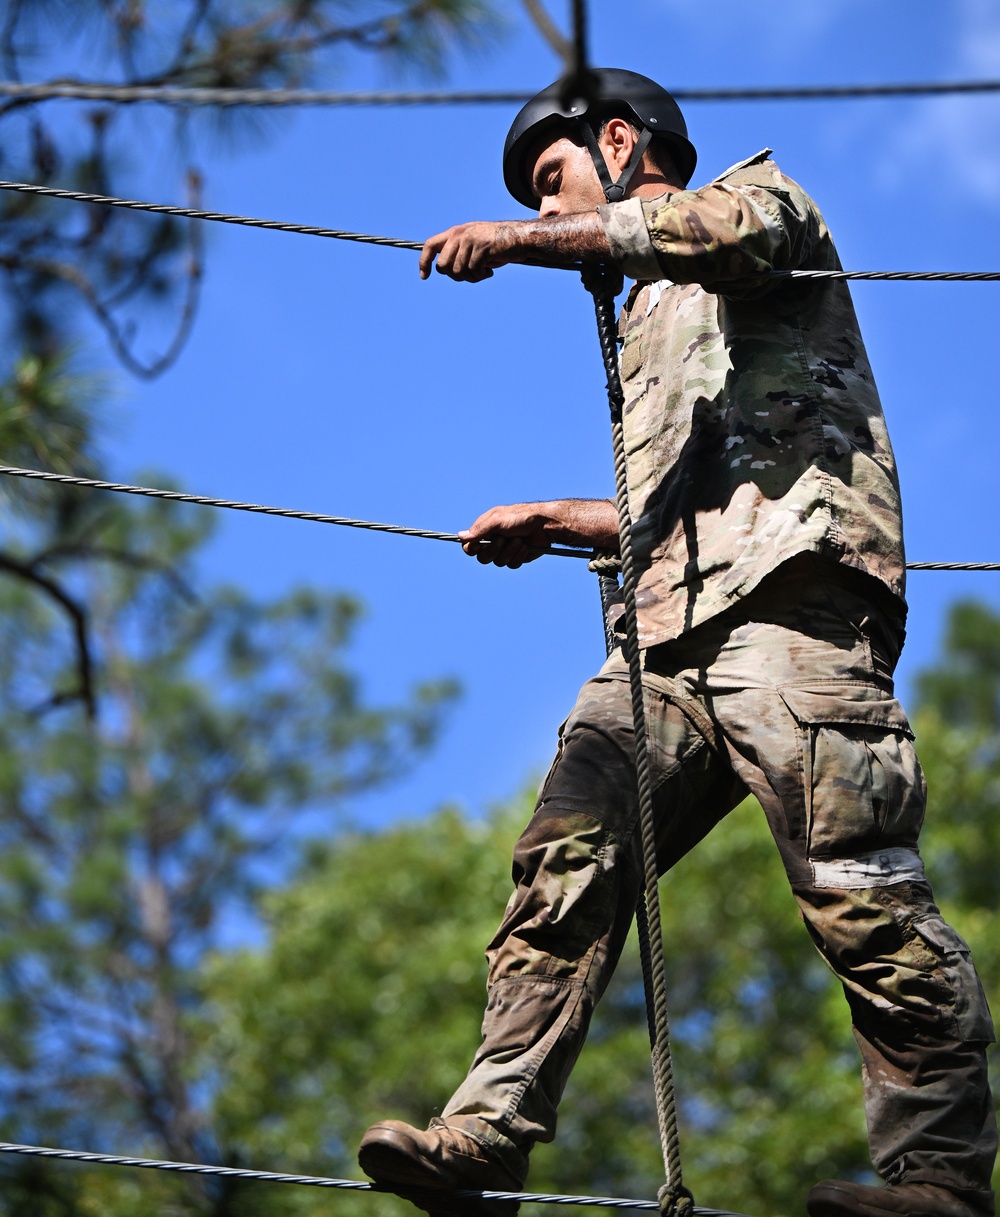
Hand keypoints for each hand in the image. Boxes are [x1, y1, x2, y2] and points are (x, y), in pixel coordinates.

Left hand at [419, 222, 519, 281]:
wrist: (518, 238)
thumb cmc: (495, 246)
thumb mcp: (471, 246)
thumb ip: (456, 253)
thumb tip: (442, 269)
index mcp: (455, 232)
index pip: (430, 245)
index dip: (424, 262)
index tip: (424, 276)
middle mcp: (460, 234)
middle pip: (443, 265)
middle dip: (455, 276)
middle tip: (470, 275)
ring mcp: (471, 239)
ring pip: (459, 271)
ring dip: (471, 277)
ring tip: (483, 272)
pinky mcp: (483, 246)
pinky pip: (474, 270)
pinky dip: (482, 275)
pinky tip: (490, 270)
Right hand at [458, 500, 618, 568]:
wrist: (545, 525)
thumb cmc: (521, 517)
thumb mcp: (497, 520)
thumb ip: (479, 530)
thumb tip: (459, 536)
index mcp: (485, 530)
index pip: (470, 546)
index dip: (472, 549)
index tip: (479, 546)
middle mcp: (493, 541)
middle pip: (482, 558)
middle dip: (494, 550)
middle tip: (503, 540)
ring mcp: (505, 550)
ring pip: (498, 563)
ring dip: (509, 552)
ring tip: (519, 540)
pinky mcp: (517, 557)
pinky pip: (511, 565)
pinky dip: (519, 556)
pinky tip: (526, 547)